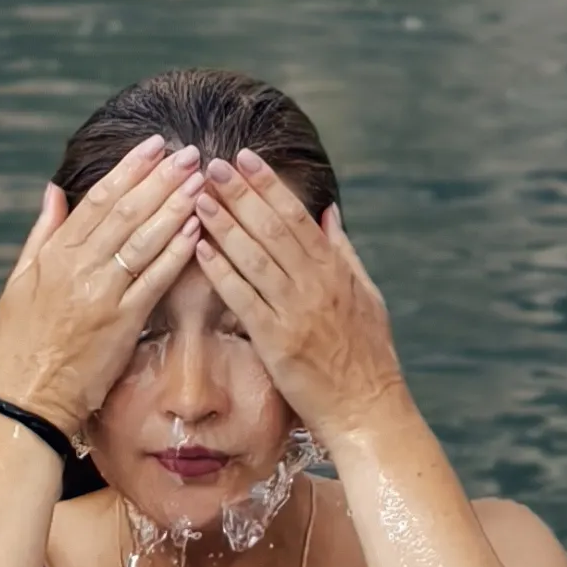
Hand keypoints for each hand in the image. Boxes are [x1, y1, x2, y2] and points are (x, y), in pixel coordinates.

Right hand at [0, 136, 204, 434]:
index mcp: (55, 254)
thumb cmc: (20, 339)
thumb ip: (42, 232)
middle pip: (127, 212)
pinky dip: (177, 253)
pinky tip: (197, 231)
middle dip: (161, 179)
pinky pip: (155, 281)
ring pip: (145, 241)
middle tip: (189, 153)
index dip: (129, 169)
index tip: (154, 145)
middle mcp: (80, 268)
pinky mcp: (123, 323)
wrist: (27, 396)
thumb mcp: (18, 279)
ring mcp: (103, 295)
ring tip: (200, 182)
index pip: (98, 200)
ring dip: (176, 207)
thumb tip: (54, 189)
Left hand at [195, 153, 408, 451]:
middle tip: (212, 165)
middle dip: (240, 194)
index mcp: (335, 270)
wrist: (368, 409)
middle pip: (271, 228)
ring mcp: (295, 313)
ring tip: (198, 198)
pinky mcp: (277, 343)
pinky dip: (221, 272)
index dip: (268, 184)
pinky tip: (200, 250)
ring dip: (224, 224)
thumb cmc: (368, 355)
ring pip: (254, 258)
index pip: (297, 215)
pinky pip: (243, 300)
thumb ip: (343, 251)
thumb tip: (327, 213)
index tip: (245, 158)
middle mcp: (315, 284)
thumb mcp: (367, 294)